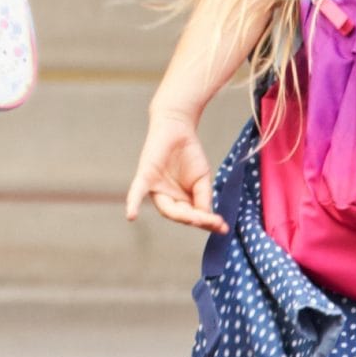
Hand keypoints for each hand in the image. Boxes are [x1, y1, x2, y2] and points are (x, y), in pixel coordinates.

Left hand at [123, 108, 221, 234]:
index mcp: (180, 201)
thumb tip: (205, 216)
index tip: (223, 228)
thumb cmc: (190, 155)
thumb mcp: (203, 179)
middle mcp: (167, 198)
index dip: (207, 223)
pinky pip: (137, 192)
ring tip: (197, 219)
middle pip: (181, 216)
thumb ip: (203, 197)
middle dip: (198, 220)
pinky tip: (132, 216)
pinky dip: (134, 204)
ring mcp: (155, 189)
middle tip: (215, 223)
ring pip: (167, 209)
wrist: (179, 128)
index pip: (193, 216)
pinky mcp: (145, 176)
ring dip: (182, 216)